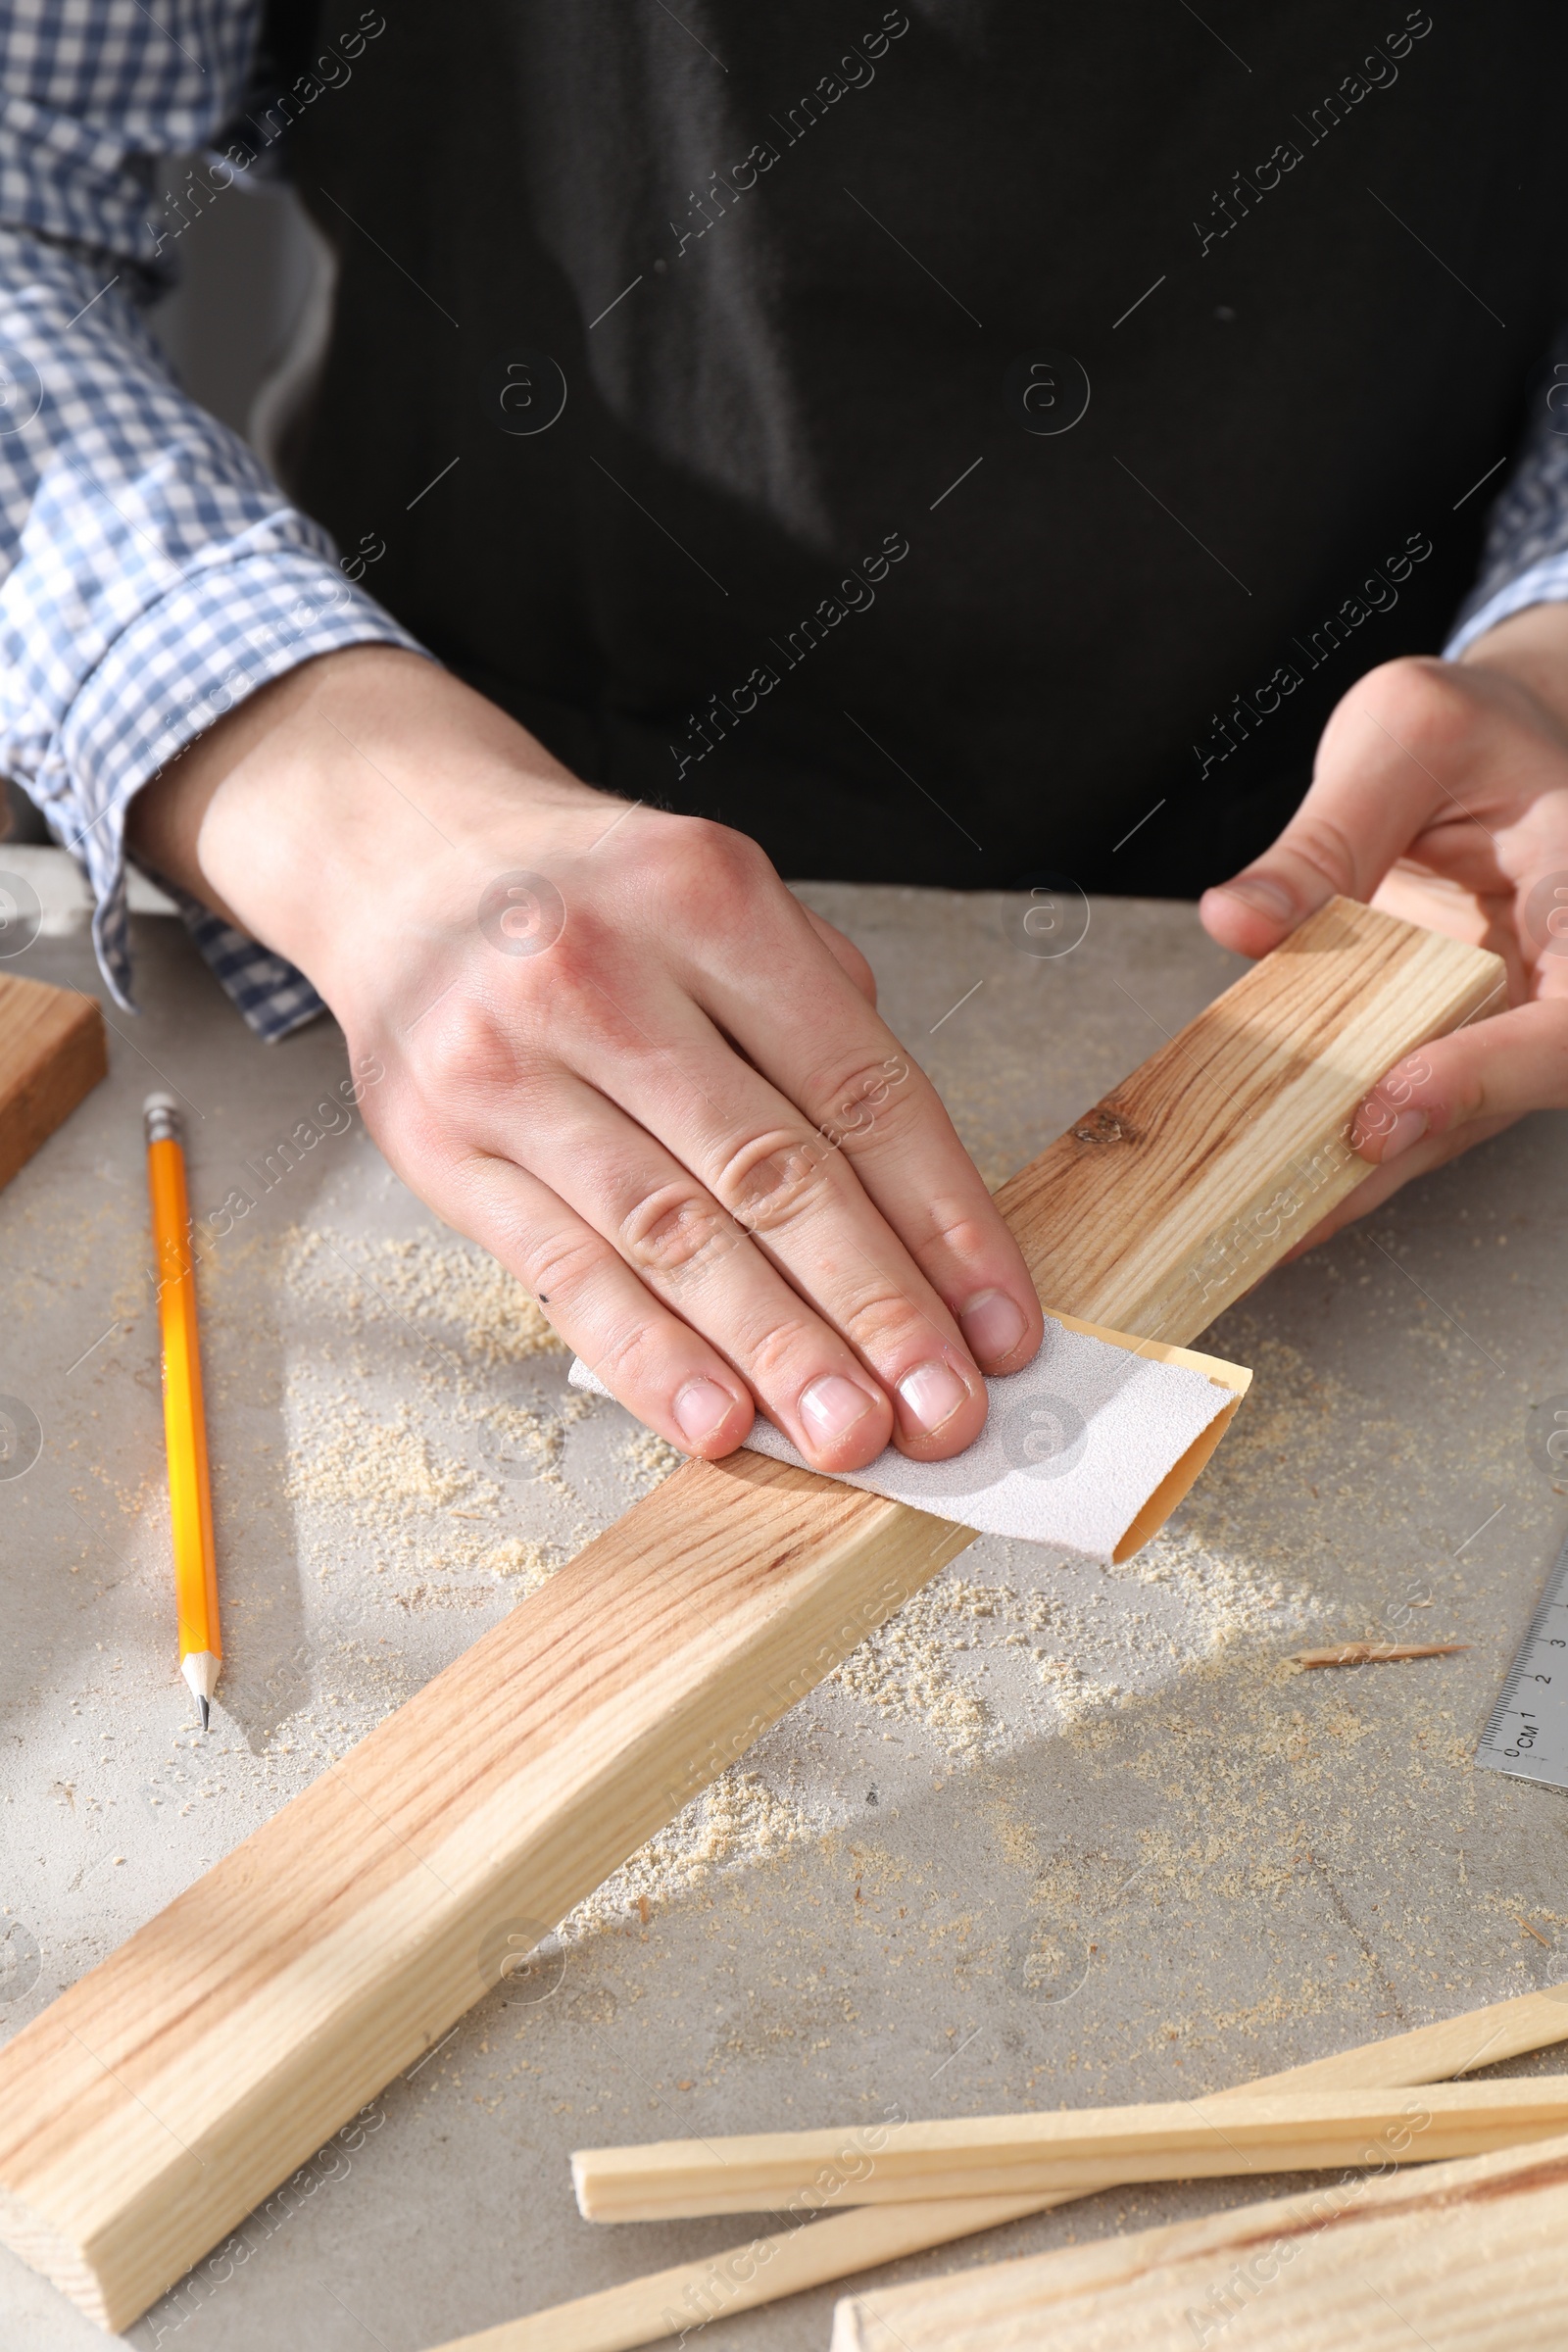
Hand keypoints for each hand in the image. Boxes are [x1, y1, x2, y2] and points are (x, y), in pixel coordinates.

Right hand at [129, 646, 1041, 1469]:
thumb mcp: (719, 899)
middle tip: (941, 1409)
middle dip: (874, 1306)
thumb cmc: (591, 898)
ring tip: (849, 1433)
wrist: (399, 856)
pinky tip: (716, 1418)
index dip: (944, 1217)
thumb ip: (818, 1021)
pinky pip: (563, 1272)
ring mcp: (508, 1064)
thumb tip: (920, 1211)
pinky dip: (647, 1356)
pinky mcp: (439, 1146)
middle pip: (772, 1169)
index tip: (997, 1321)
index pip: (857, 1085)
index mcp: (706, 898)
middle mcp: (602, 974)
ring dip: (775, 1350)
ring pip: (671, 1235)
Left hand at [1199, 607, 1567, 1248]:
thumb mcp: (1407, 735)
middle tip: (1285, 1208)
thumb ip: (1325, 834)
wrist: (1498, 758)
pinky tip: (1240, 1191)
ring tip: (1244, 1223)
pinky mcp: (1443, 1056)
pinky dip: (1317, 1154)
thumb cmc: (1476, 739)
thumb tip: (1238, 922)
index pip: (1561, 1029)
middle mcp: (1560, 994)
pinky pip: (1390, 1117)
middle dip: (1383, 1160)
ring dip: (1342, 1180)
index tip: (1386, 1109)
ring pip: (1434, 1131)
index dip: (1480, 1081)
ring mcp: (1503, 1038)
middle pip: (1492, 1106)